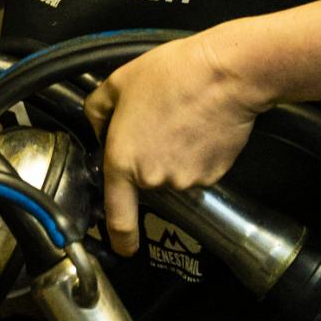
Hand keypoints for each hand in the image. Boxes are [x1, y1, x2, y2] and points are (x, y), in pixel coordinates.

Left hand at [81, 28, 264, 255]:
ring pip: (175, 174)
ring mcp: (187, 180)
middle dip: (151, 158)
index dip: (120, 238)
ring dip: (176, 154)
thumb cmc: (171, 74)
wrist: (223, 74)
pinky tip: (200, 126)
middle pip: (149, 181)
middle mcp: (154, 179)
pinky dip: (199, 153)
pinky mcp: (214, 174)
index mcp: (123, 161)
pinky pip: (200, 169)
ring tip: (181, 118)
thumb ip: (97, 111)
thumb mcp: (117, 83)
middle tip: (159, 122)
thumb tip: (100, 128)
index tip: (123, 246)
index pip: (118, 216)